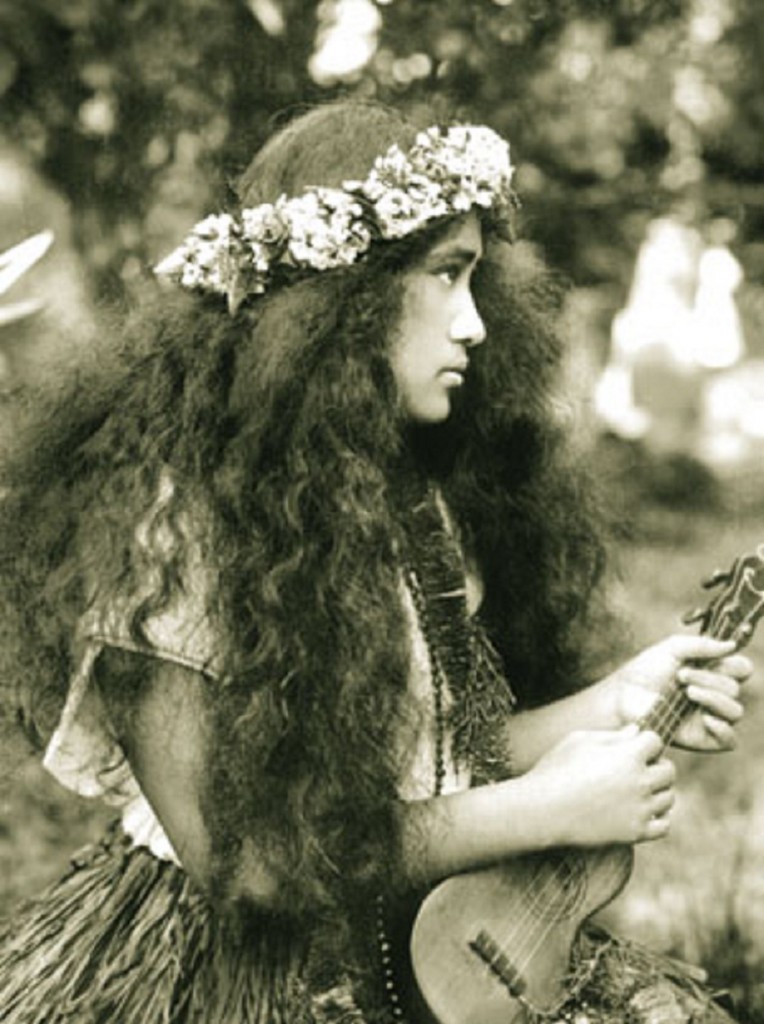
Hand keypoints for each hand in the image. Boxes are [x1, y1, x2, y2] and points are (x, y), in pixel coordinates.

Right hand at [530, 727, 675, 846]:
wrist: (543, 810)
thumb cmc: (556, 769)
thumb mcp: (579, 741)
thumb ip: (611, 736)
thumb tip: (635, 732)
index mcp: (628, 755)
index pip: (656, 741)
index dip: (644, 741)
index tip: (632, 746)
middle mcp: (640, 782)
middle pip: (669, 770)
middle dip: (656, 765)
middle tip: (636, 769)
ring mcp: (640, 809)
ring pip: (669, 797)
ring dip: (658, 791)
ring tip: (638, 790)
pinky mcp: (635, 832)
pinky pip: (664, 825)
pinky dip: (659, 817)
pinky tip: (643, 811)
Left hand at [609, 635, 750, 751]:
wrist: (624, 695)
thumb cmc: (646, 671)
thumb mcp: (672, 648)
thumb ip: (701, 645)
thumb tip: (731, 646)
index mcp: (712, 673)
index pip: (741, 669)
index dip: (733, 664)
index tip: (711, 659)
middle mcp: (715, 696)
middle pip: (735, 689)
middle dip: (709, 679)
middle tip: (681, 676)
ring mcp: (710, 717)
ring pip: (735, 712)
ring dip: (714, 698)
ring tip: (688, 693)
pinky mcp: (702, 738)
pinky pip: (729, 740)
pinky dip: (723, 728)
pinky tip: (705, 718)